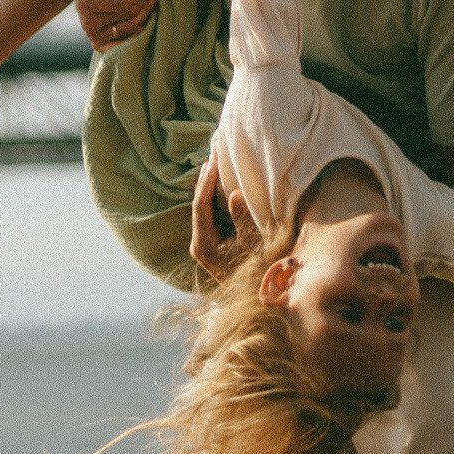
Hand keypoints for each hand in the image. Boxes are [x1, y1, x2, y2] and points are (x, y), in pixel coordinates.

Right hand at [75, 0, 158, 50]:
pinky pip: (128, 40)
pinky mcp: (102, 47)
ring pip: (131, 27)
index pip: (122, 0)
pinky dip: (140, 29)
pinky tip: (144, 15)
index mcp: (86, 2)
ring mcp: (95, 38)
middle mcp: (88, 24)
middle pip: (128, 14)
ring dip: (145, 12)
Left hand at [190, 152, 258, 282]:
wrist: (255, 298)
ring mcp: (204, 244)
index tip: (213, 161)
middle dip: (204, 180)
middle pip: (198, 204)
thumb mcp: (251, 244)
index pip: (200, 205)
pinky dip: (215, 198)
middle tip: (212, 155)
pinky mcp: (212, 244)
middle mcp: (199, 244)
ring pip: (203, 209)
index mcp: (203, 244)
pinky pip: (210, 215)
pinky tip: (220, 185)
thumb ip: (242, 219)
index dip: (206, 181)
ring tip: (214, 163)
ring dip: (209, 187)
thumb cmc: (255, 271)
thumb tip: (233, 193)